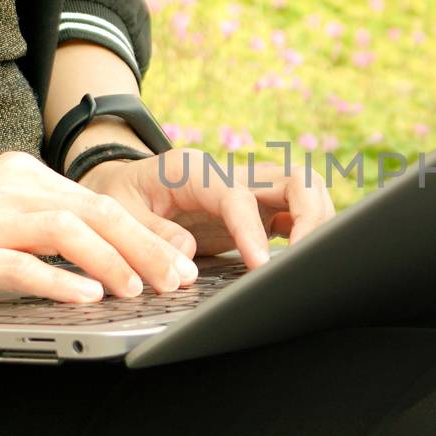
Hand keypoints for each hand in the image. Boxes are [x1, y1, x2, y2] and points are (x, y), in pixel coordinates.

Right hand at [0, 151, 200, 303]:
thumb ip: (41, 227)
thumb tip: (98, 258)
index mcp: (24, 176)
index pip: (101, 201)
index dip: (148, 231)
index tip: (182, 258)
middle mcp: (12, 189)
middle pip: (97, 212)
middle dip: (146, 247)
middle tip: (181, 278)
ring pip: (67, 231)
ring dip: (112, 261)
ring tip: (141, 289)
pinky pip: (21, 264)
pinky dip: (60, 279)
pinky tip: (88, 295)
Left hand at [81, 147, 336, 268]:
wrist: (122, 187)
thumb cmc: (118, 198)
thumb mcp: (117, 213)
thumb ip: (151, 234)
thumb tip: (186, 260)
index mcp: (193, 169)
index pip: (237, 194)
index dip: (252, 229)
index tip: (260, 265)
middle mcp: (230, 174)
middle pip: (293, 177)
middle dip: (311, 214)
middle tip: (307, 257)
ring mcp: (249, 191)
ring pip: (305, 190)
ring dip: (318, 220)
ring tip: (312, 260)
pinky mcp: (258, 212)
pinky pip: (297, 213)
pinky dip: (310, 232)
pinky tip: (305, 259)